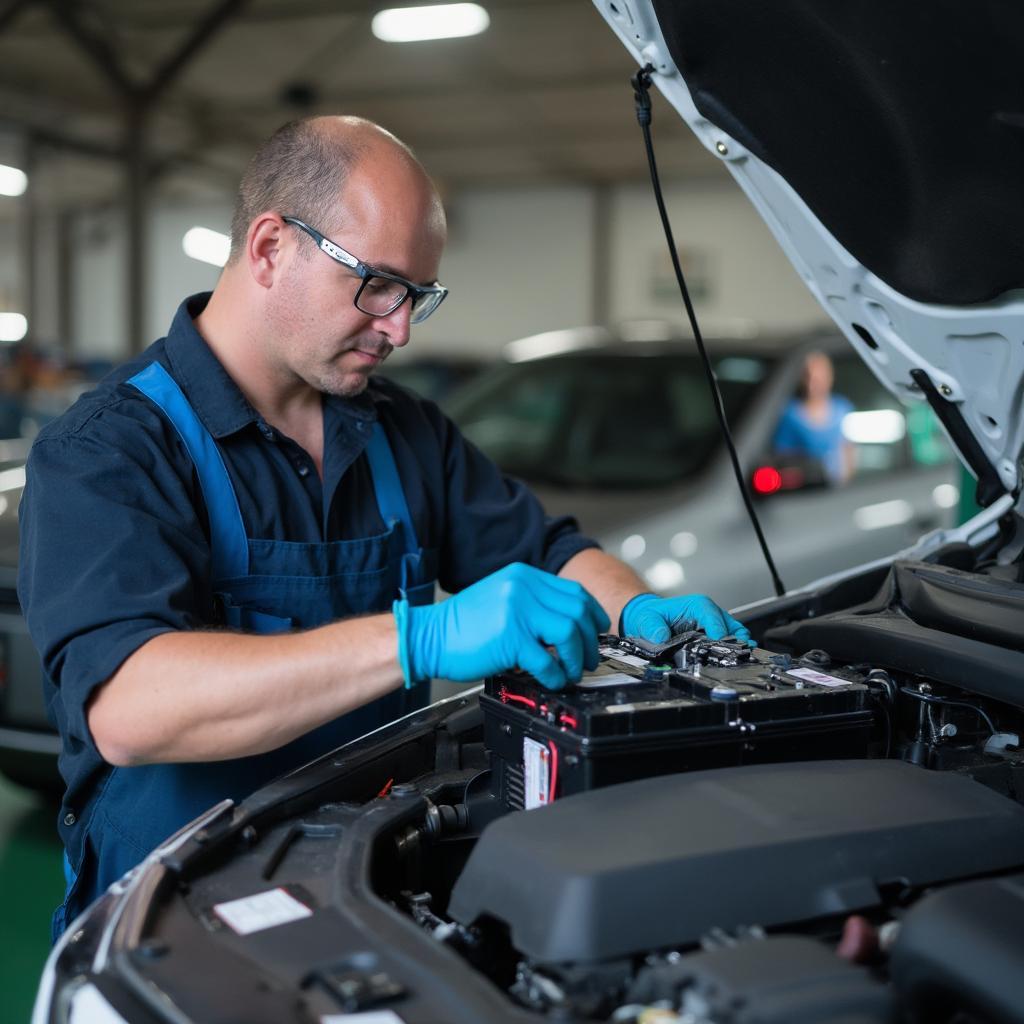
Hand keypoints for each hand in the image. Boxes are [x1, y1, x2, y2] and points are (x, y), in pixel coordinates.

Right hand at [394, 563, 610, 690]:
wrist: (428, 637)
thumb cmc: (461, 626)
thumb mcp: (500, 598)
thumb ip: (531, 603)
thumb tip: (567, 625)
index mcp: (523, 577)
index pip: (574, 592)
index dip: (592, 614)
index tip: (597, 631)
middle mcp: (522, 588)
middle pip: (578, 611)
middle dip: (589, 639)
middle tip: (588, 658)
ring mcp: (516, 611)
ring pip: (569, 632)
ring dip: (576, 658)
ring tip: (571, 671)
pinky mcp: (510, 637)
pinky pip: (547, 660)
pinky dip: (556, 674)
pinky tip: (552, 680)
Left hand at [621, 592, 752, 646]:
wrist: (652, 619)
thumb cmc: (653, 615)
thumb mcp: (647, 619)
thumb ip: (653, 627)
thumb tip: (661, 637)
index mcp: (696, 605)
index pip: (711, 615)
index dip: (717, 628)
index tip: (720, 641)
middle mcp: (709, 614)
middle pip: (729, 625)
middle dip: (734, 640)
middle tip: (736, 655)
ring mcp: (714, 625)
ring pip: (734, 634)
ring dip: (738, 646)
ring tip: (741, 659)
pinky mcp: (715, 636)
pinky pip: (730, 642)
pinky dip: (734, 651)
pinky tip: (736, 660)